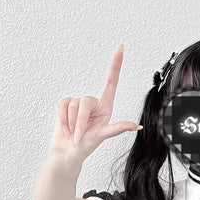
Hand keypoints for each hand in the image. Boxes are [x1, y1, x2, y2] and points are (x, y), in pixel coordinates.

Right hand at [49, 44, 141, 166]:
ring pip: (74, 105)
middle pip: (86, 101)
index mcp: (105, 106)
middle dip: (80, 121)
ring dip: (72, 123)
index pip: (111, 82)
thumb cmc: (87, 145)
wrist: (68, 151)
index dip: (115, 65)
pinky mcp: (66, 104)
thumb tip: (136, 126)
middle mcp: (93, 102)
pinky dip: (63, 119)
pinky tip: (65, 126)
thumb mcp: (103, 136)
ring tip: (73, 132)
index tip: (121, 48)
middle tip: (79, 135)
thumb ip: (118, 129)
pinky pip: (63, 105)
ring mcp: (79, 103)